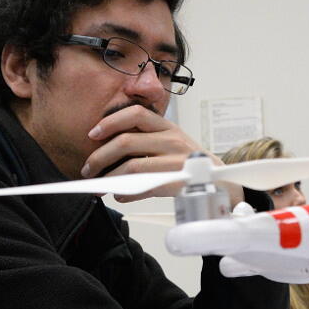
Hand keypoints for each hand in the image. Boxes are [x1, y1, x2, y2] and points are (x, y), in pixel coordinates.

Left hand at [80, 105, 202, 201]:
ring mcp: (175, 161)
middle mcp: (172, 140)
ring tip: (99, 187)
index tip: (92, 134)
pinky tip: (120, 196)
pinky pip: (144, 187)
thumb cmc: (188, 162)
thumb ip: (144, 141)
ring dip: (109, 178)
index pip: (135, 113)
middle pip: (126, 141)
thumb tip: (109, 155)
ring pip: (132, 166)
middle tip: (87, 169)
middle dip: (100, 156)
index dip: (111, 122)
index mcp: (167, 127)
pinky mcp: (177, 182)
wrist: (220, 180)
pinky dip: (127, 193)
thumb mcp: (171, 142)